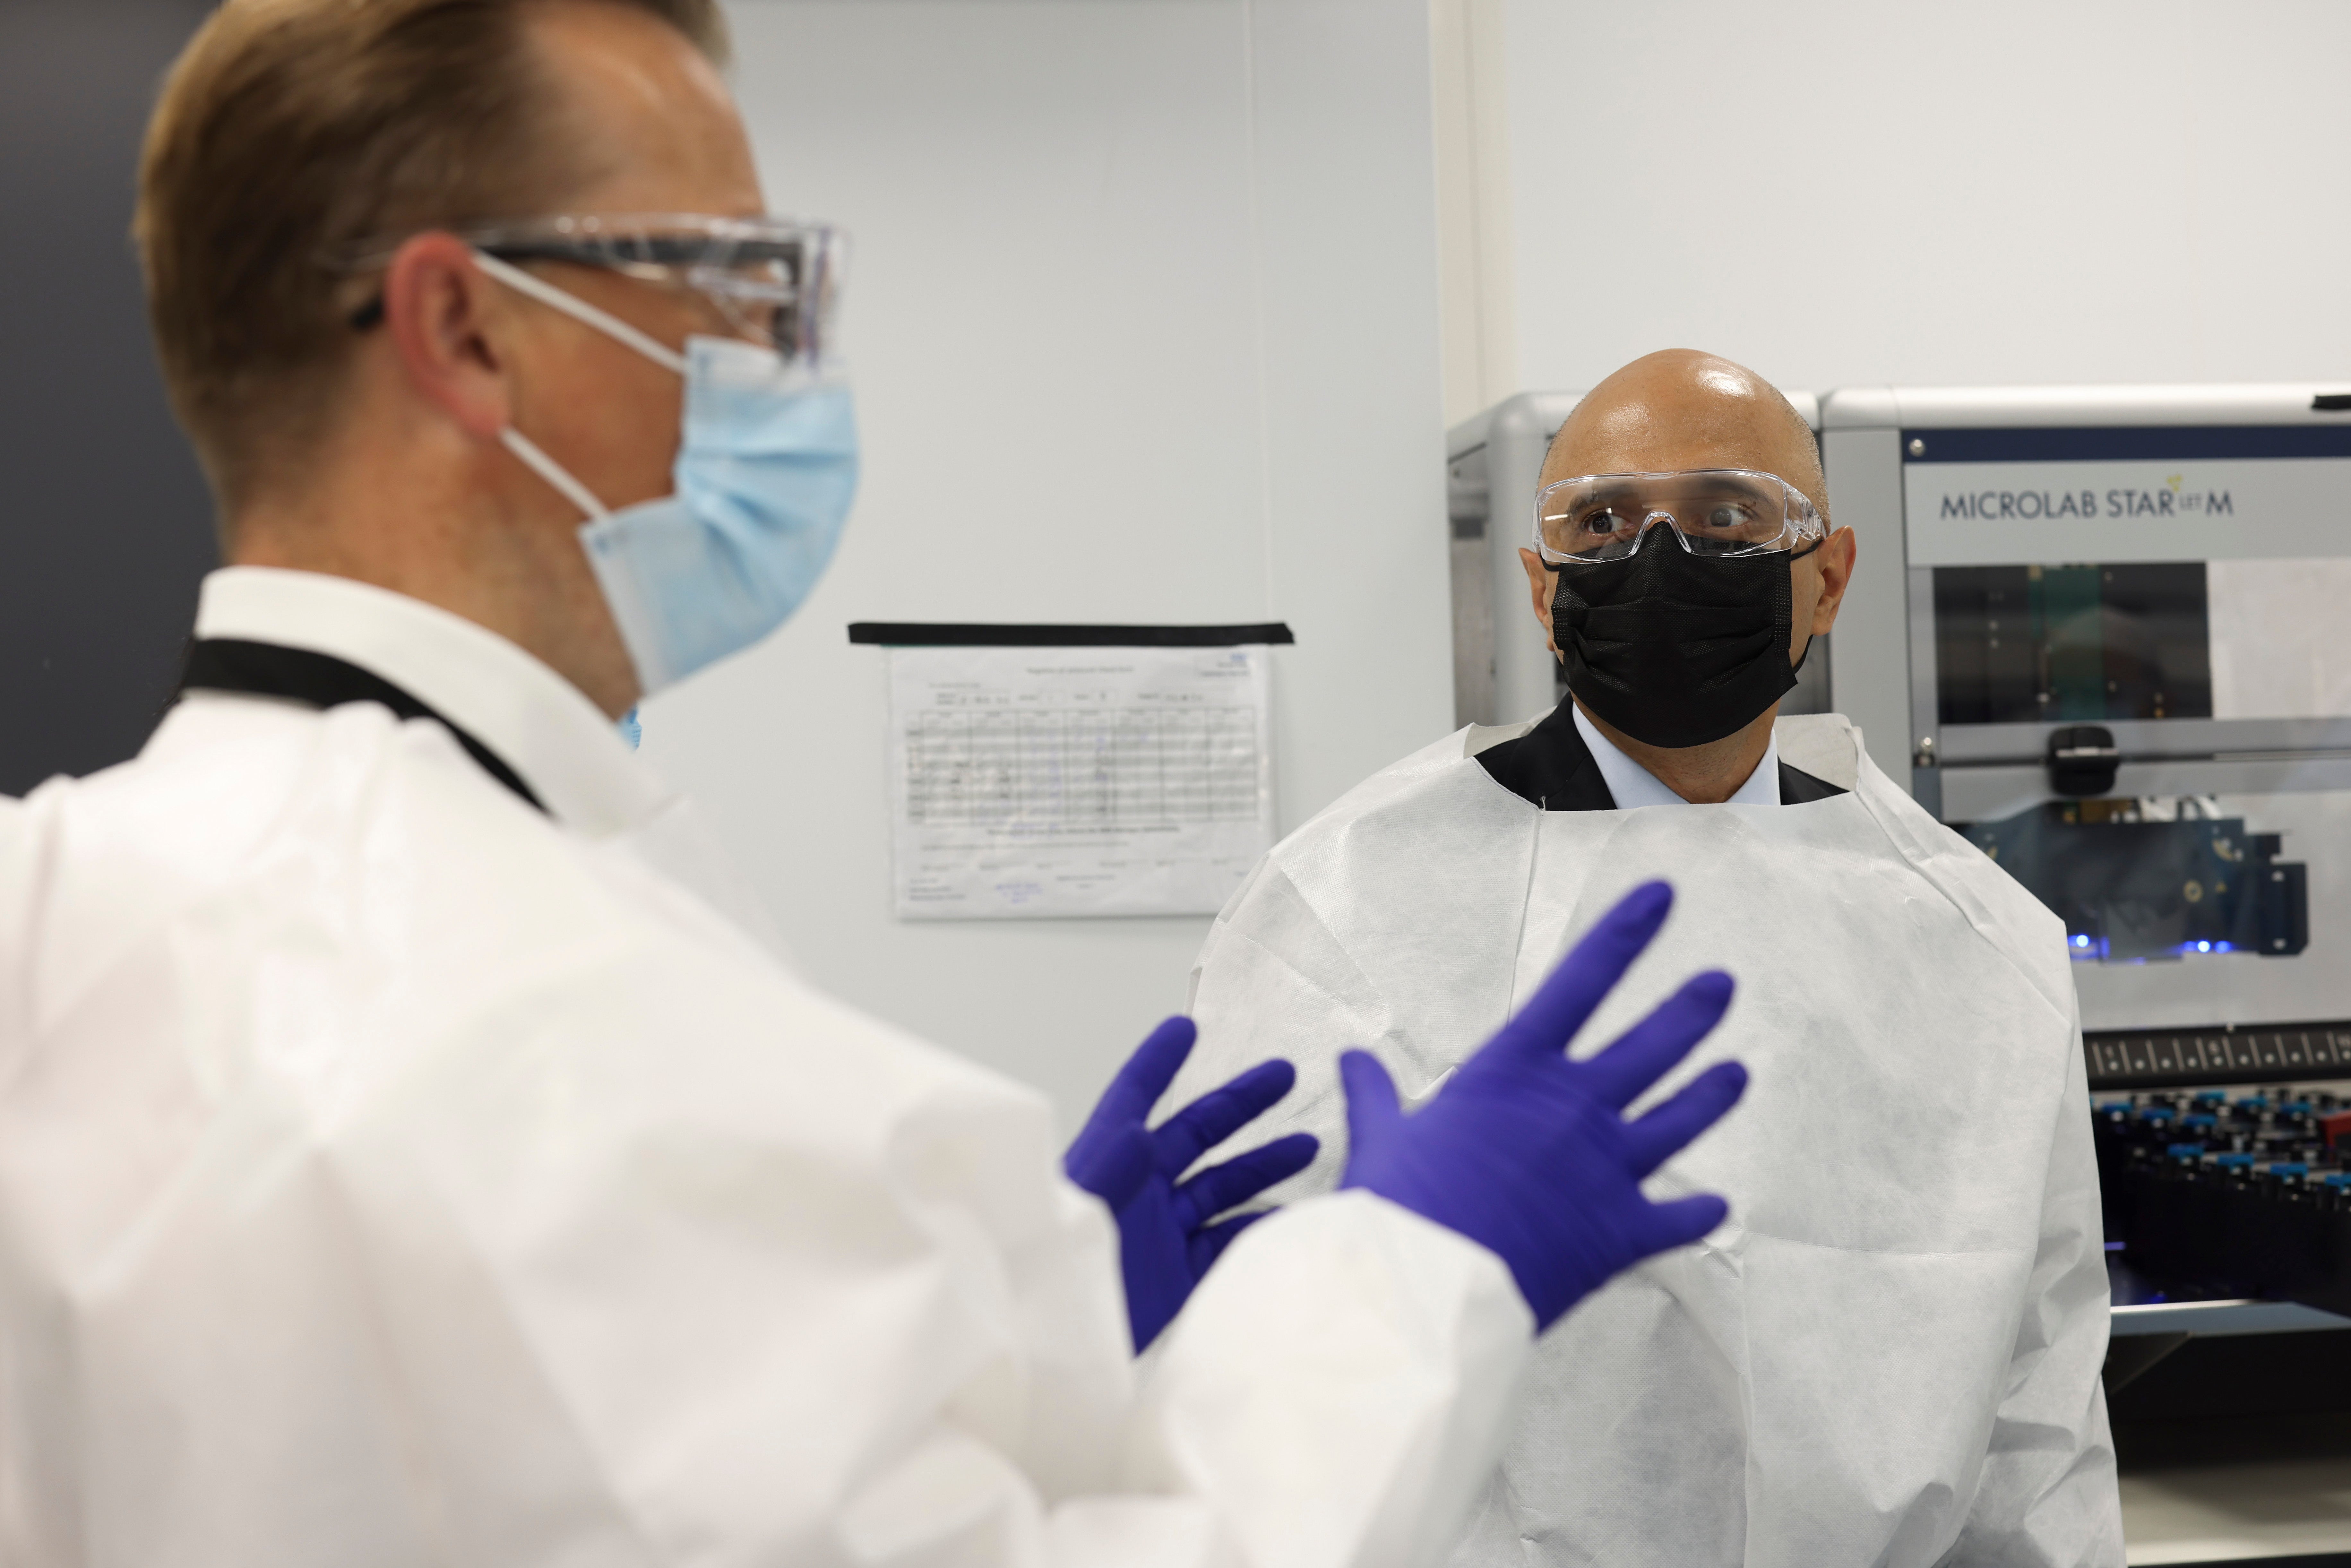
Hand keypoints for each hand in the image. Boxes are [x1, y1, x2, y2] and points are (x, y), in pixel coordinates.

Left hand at [1065, 1018, 1319, 1351]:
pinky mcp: (1175, 1281)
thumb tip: (1138, 1130)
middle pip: (1194, 1134)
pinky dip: (1257, 1229)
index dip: (1159, 1061)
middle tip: (1285, 1074)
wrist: (1049, 1352)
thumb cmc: (1049, 1276)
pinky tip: (1290, 1216)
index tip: (1187, 1025)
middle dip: (1238, 1103)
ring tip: (1309, 1145)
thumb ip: (1104, 1172)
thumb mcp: (1074, 1215)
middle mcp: (1137, 1191)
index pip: (1134, 1097)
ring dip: (1261, 1164)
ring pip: (1219, 1188)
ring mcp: (1159, 1235)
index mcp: (1109, 1163)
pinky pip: (1224, 1246)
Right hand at [1340, 881, 1746, 1330]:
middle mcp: (1571, 1107)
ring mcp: (1605, 1168)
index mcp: (1512, 1072)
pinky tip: (1717, 1206)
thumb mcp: (1381, 1140)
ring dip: (1710, 1093)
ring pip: (1678, 1119)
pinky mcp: (1621, 1231)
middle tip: (1721, 984)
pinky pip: (1676, 1219)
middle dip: (1689, 1011)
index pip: (1579, 983)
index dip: (1623, 936)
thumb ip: (1375, 1098)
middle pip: (1650, 1047)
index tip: (1661, 897)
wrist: (1423, 1288)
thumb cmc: (1395, 1207)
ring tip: (1738, 1072)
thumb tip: (1349, 1060)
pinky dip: (1697, 1213)